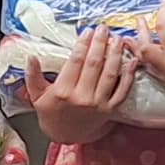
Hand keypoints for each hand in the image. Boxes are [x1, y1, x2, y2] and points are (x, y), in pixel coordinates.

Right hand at [31, 27, 138, 143]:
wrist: (66, 136)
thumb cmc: (51, 114)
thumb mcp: (37, 96)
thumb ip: (33, 76)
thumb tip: (31, 57)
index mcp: (63, 91)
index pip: (75, 61)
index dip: (82, 44)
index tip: (87, 31)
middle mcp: (82, 97)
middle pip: (94, 64)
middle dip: (100, 43)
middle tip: (104, 28)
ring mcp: (99, 104)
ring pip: (110, 74)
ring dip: (116, 54)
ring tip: (118, 39)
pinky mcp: (111, 109)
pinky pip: (123, 90)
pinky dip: (129, 75)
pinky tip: (132, 61)